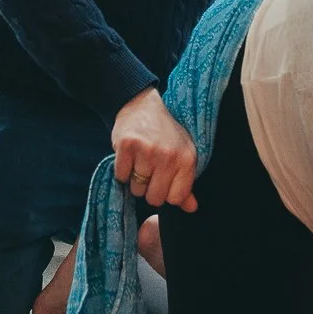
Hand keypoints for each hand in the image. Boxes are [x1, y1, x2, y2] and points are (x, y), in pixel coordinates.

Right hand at [111, 88, 198, 211]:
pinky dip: (122, 170)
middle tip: (149, 170)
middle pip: (154, 198)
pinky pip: (121, 176)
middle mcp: (168, 156)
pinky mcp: (127, 146)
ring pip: (136, 189)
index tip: (163, 181)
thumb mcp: (182, 154)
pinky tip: (129, 156)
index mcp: (187, 159)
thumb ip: (185, 184)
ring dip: (135, 179)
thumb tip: (191, 208)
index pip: (175, 198)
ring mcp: (147, 150)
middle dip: (149, 189)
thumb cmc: (165, 133)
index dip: (166, 193)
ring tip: (140, 160)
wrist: (142, 105)